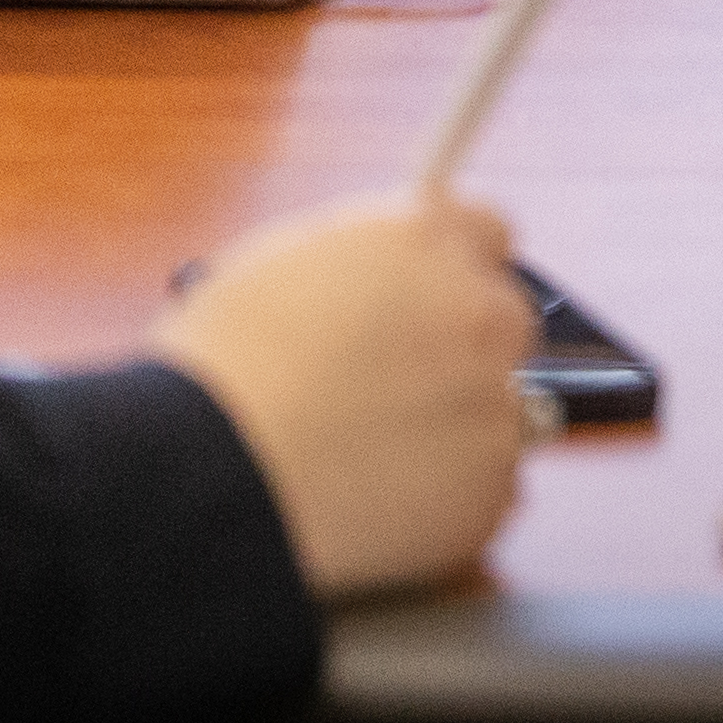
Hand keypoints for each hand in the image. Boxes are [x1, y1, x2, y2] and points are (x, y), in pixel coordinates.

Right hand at [150, 190, 537, 597]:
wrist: (217, 467)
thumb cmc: (226, 365)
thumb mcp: (283, 258)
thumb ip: (362, 255)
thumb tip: (377, 271)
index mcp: (427, 240)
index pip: (487, 230)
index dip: (448, 266)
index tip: (427, 293)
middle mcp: (478, 313)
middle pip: (504, 321)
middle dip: (459, 346)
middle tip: (389, 377)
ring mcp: (495, 407)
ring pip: (500, 409)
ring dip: (453, 421)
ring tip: (368, 445)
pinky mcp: (491, 491)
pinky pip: (486, 487)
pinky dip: (447, 492)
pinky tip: (379, 491)